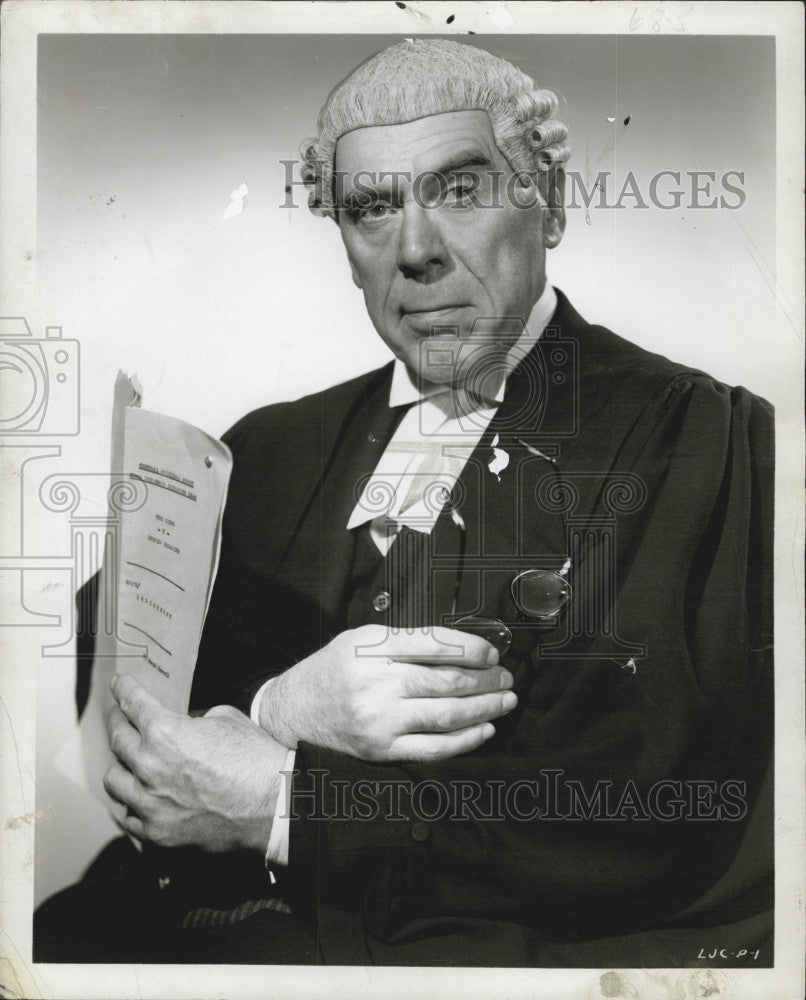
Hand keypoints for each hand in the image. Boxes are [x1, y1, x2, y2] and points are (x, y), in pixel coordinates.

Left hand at [104, 674, 287, 853]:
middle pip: (117, 739)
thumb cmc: (255, 760)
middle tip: (120, 717)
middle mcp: (150, 766)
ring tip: (127, 761)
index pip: (133, 703)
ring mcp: (150, 803)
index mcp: (165, 732)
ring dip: (121, 765)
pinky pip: (128, 815)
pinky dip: (131, 803)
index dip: (124, 689)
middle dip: (118, 722)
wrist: (273, 805)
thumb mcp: (226, 719)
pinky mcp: (157, 832)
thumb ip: (195, 721)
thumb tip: (186, 726)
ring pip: (113, 780)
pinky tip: (138, 796)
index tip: (119, 685)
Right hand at [257, 624, 517, 762]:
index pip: (436, 644)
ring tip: (505, 700)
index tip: (493, 652)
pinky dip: (466, 740)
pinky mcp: (382, 750)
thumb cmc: (333, 670)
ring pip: (447, 714)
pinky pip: (435, 748)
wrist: (293, 712)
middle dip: (486, 679)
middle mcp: (376, 683)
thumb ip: (406, 640)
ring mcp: (380, 720)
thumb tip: (464, 648)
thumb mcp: (360, 639)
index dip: (473, 648)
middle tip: (507, 677)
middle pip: (447, 681)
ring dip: (485, 707)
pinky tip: (484, 729)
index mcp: (372, 648)